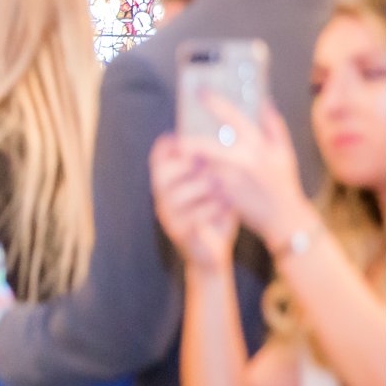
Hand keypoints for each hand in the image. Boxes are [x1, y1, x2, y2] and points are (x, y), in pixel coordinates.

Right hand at [150, 133, 238, 270]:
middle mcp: (161, 198)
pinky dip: (211, 210)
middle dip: (188, 167)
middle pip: (162, 174)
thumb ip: (214, 163)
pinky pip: (191, 217)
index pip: (157, 159)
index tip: (183, 137)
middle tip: (211, 164)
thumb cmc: (215, 213)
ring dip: (203, 189)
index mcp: (167, 183)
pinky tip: (227, 207)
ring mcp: (167, 216)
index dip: (167, 146)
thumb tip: (227, 132)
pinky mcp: (178, 233)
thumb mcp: (214, 185)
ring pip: (177, 195)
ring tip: (224, 187)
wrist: (211, 253)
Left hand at [185, 98, 312, 248]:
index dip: (217, 104)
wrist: (284, 217)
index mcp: (261, 145)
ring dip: (192, 159)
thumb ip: (274, 127)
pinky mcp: (227, 193)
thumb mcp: (284, 153)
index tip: (200, 93)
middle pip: (211, 145)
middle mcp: (248, 159)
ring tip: (180, 155)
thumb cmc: (282, 184)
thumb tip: (264, 102)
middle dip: (192, 141)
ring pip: (205, 164)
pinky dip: (198, 175)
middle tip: (178, 136)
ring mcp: (236, 177)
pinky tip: (189, 173)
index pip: (236, 119)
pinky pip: (206, 181)